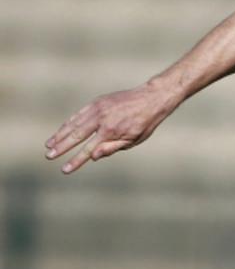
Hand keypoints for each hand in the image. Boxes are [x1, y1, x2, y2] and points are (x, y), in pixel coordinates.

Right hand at [45, 81, 180, 173]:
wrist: (150, 98)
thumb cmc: (144, 123)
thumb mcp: (133, 140)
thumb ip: (112, 148)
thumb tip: (93, 157)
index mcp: (111, 132)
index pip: (88, 150)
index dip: (75, 161)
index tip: (64, 170)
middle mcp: (101, 120)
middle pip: (76, 136)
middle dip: (61, 147)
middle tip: (49, 156)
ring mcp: (97, 109)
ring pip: (74, 124)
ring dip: (60, 135)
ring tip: (49, 145)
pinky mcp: (97, 102)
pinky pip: (79, 114)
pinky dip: (68, 122)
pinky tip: (61, 130)